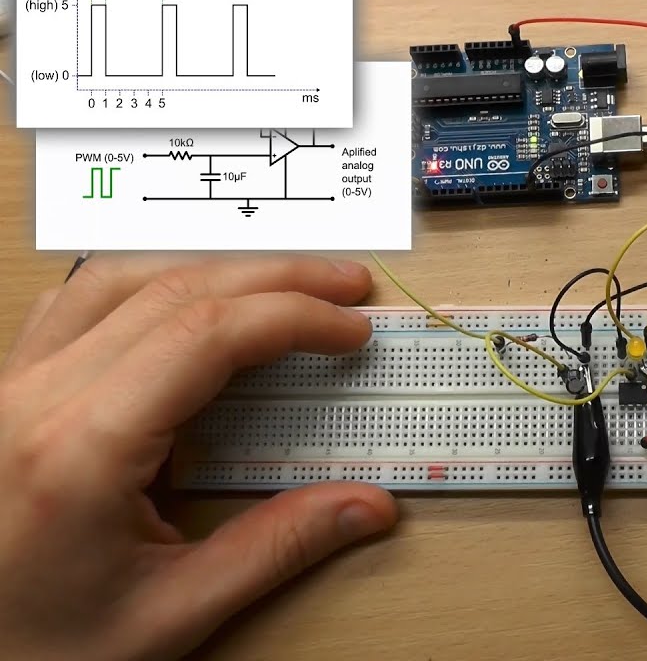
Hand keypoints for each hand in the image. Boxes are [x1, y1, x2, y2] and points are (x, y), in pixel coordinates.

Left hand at [0, 255, 399, 660]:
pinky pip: (76, 304)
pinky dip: (146, 286)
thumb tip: (366, 506)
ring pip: (118, 279)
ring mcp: (10, 388)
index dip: (292, 317)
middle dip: (273, 278)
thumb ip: (275, 549)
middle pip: (172, 290)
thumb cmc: (35, 647)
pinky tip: (186, 301)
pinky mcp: (6, 393)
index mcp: (78, 450)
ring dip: (211, 269)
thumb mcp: (168, 615)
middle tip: (342, 287)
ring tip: (279, 281)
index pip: (204, 335)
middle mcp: (33, 399)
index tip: (349, 330)